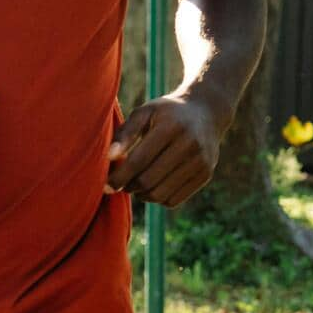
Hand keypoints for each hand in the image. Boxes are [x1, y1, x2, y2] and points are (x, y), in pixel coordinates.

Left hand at [107, 95, 221, 207]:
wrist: (206, 111)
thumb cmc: (166, 113)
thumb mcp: (144, 112)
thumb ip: (125, 133)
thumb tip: (110, 158)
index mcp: (171, 126)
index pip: (139, 161)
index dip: (119, 177)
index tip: (106, 186)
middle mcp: (189, 144)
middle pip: (149, 180)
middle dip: (129, 187)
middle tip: (122, 184)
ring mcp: (201, 161)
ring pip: (160, 195)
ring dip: (142, 195)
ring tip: (137, 185)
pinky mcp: (206, 174)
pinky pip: (174, 200)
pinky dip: (158, 199)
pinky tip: (154, 186)